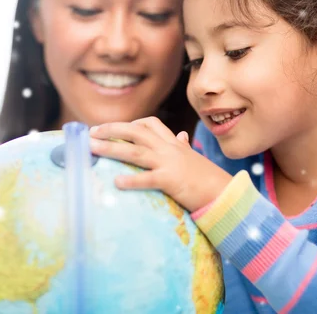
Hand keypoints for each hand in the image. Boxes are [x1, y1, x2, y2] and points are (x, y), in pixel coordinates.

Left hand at [89, 117, 231, 211]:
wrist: (224, 193)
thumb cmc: (207, 178)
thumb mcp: (193, 158)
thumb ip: (182, 146)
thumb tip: (180, 136)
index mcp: (173, 144)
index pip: (151, 124)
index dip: (131, 124)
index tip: (114, 128)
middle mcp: (168, 149)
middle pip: (136, 132)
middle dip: (112, 130)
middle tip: (92, 132)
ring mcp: (169, 163)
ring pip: (135, 152)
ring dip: (111, 149)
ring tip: (92, 149)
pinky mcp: (171, 181)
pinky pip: (148, 179)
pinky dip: (131, 180)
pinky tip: (116, 182)